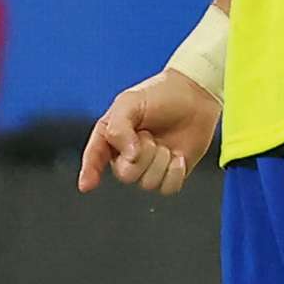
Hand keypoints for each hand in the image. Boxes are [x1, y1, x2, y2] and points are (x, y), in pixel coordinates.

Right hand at [78, 68, 221, 195]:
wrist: (195, 95)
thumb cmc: (160, 94)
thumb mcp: (130, 102)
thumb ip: (119, 128)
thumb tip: (129, 156)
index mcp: (111, 137)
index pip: (95, 157)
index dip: (89, 172)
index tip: (87, 185)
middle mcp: (127, 156)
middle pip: (126, 175)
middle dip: (142, 155)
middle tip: (149, 135)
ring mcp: (149, 167)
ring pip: (147, 184)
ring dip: (160, 161)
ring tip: (164, 143)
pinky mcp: (170, 175)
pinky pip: (167, 188)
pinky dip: (175, 172)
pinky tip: (178, 156)